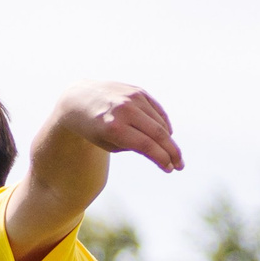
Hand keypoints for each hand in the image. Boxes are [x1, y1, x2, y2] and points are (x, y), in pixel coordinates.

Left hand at [49, 82, 182, 173]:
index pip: (146, 146)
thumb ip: (135, 147)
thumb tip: (162, 153)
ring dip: (169, 140)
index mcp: (114, 127)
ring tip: (173, 154)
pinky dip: (164, 124)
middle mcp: (125, 110)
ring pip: (160, 122)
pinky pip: (157, 110)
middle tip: (180, 165)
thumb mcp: (109, 144)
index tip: (170, 169)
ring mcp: (132, 98)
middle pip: (158, 134)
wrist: (79, 99)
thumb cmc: (94, 128)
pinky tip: (167, 135)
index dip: (161, 159)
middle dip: (172, 151)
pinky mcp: (137, 91)